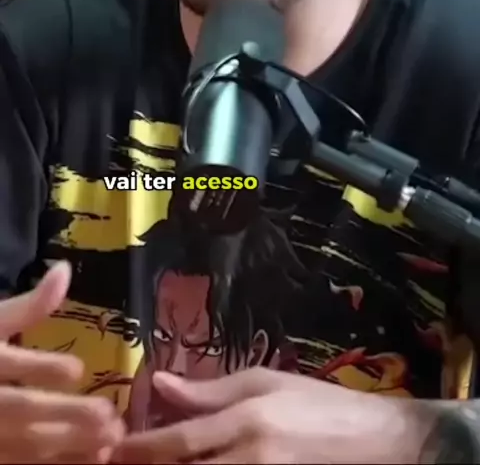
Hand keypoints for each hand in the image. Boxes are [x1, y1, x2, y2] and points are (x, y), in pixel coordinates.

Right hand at [0, 260, 124, 462]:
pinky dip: (53, 464)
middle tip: (108, 415)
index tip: (77, 370)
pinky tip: (89, 460)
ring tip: (108, 443)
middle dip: (63, 414)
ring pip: (23, 446)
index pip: (6, 363)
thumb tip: (64, 271)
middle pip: (19, 410)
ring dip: (65, 446)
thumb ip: (29, 305)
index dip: (39, 368)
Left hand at [112, 367, 436, 464]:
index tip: (111, 450)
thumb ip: (211, 389)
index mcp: (246, 422)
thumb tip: (160, 383)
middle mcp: (249, 462)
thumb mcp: (267, 383)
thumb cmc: (320, 405)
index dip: (138, 450)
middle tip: (121, 461)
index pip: (177, 442)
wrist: (379, 446)